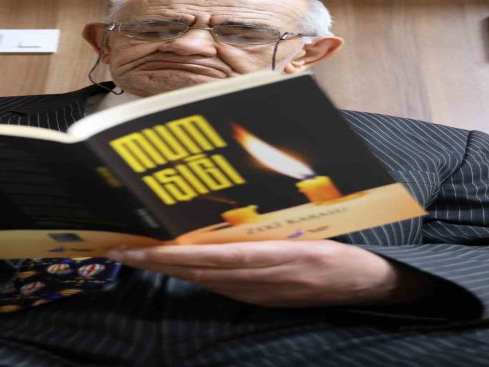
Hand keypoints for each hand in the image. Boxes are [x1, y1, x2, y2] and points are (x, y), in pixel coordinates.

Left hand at [108, 240, 436, 307]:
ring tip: (133, 252)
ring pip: (201, 279)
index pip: (207, 259)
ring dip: (165, 267)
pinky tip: (172, 262)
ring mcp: (258, 292)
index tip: (132, 247)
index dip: (167, 256)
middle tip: (115, 247)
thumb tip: (238, 192)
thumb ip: (277, 215)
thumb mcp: (316, 225)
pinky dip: (189, 273)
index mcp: (275, 259)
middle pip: (195, 272)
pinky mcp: (260, 296)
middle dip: (153, 262)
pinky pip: (216, 284)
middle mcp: (260, 281)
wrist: (373, 284)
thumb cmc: (346, 244)